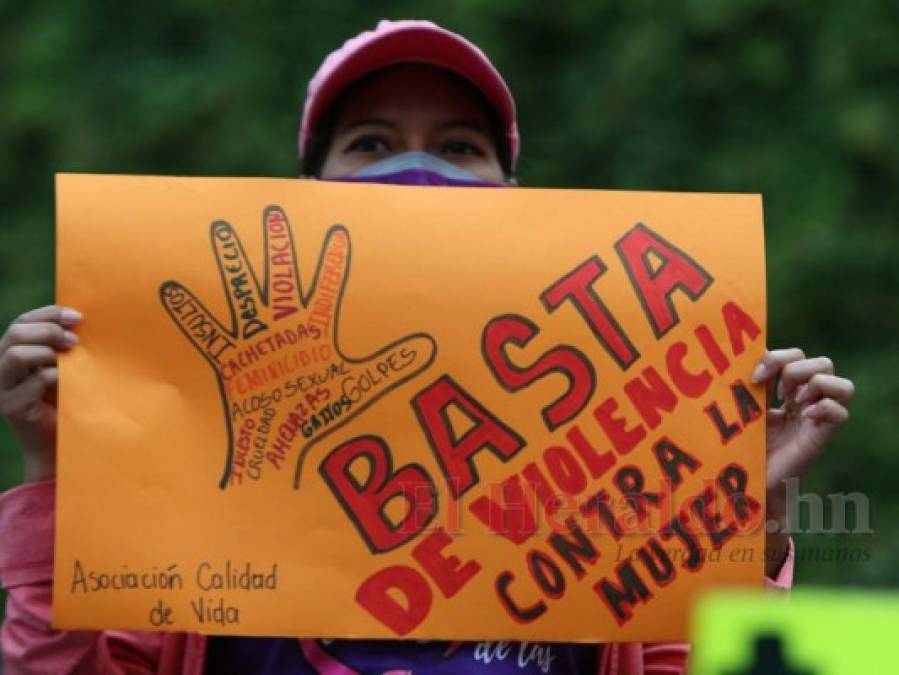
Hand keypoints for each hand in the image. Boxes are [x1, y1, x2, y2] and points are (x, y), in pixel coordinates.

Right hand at [0, 305, 81, 482]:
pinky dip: (55, 377)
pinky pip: (34, 381)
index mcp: (10, 352)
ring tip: (70, 359)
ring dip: (48, 352)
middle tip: (75, 342)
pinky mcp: (12, 407)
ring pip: (16, 355)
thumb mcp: (63, 366)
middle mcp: (0, 368)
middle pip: (15, 334)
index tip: (77, 317)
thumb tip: (80, 319)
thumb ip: (62, 345)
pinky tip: (69, 382)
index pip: (21, 322)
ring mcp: (2, 388)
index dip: (47, 315)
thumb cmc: (66, 399)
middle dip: (49, 331)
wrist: (59, 444)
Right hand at [160, 205, 435, 489]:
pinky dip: (192, 315)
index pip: (326, 288)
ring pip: (243, 294)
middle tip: (273, 212)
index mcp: (313, 330)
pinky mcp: (230, 360)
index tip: (339, 231)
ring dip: (233, 265)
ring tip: (219, 229)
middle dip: (278, 248)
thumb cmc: (318, 413)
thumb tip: (429, 348)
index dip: (332, 263)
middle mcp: (282, 328)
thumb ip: (391, 364)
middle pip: (280, 280)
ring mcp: (254, 340)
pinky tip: (171, 289)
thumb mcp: (358, 383)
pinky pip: (209, 333)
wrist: (284, 445)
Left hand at [753, 348, 854, 576]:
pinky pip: (841, 412)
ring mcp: (815, 420)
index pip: (795, 355)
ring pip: (842, 384)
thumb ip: (743, 388)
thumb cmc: (738, 447)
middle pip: (823, 363)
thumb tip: (734, 358)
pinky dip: (824, 407)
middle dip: (799, 368)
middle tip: (779, 391)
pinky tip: (803, 416)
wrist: (745, 483)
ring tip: (793, 401)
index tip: (754, 376)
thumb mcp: (740, 412)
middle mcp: (804, 403)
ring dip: (816, 384)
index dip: (778, 356)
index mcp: (784, 393)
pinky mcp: (821, 438)